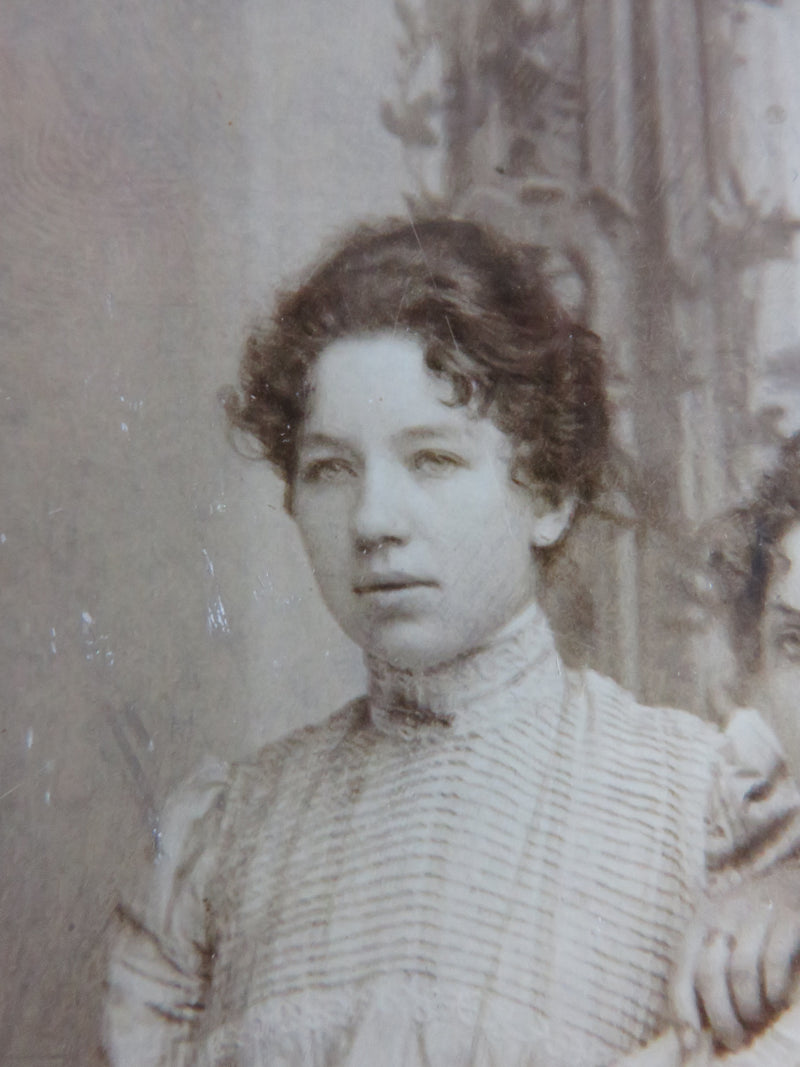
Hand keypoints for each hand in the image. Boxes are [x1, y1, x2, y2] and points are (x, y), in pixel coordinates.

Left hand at [671, 876, 799, 1051]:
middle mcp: (722, 915)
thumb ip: (706, 971)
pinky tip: (778, 999)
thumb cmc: (750, 922)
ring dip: (749, 1006)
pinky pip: (775, 959)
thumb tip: (693, 1031)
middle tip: (735, 1040)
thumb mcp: (721, 937)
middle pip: (710, 975)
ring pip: (741, 970)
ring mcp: (755, 914)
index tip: (691, 1043)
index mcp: (698, 923)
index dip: (682, 1010)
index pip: (681, 970)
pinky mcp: (788, 917)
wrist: (791, 881)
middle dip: (721, 1017)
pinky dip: (775, 987)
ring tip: (758, 1020)